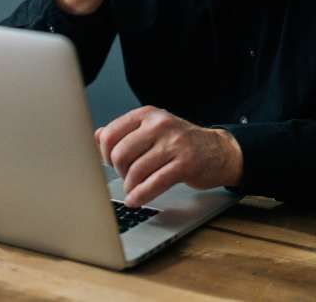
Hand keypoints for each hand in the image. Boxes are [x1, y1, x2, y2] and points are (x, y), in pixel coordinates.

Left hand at [95, 106, 242, 207]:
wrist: (220, 151)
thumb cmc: (181, 142)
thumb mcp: (151, 130)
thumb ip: (124, 133)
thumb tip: (95, 137)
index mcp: (146, 115)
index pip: (110, 134)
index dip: (104, 154)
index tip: (108, 164)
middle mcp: (159, 125)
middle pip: (120, 153)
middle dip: (118, 171)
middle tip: (125, 177)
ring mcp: (174, 143)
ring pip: (136, 170)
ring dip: (130, 186)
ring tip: (132, 189)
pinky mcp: (185, 163)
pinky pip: (154, 183)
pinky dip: (141, 195)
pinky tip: (136, 200)